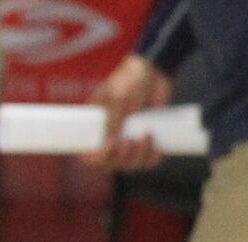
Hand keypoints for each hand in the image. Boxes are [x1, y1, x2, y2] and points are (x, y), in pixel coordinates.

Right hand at [84, 54, 172, 171]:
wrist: (153, 71)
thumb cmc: (128, 81)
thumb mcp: (117, 98)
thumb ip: (112, 121)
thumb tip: (110, 146)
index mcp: (95, 131)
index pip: (90, 157)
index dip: (97, 159)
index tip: (109, 149)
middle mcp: (110, 139)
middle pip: (112, 164)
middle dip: (122, 157)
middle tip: (130, 141)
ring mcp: (129, 141)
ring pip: (131, 164)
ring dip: (139, 157)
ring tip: (146, 135)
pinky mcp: (147, 141)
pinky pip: (148, 161)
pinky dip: (153, 159)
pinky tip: (157, 150)